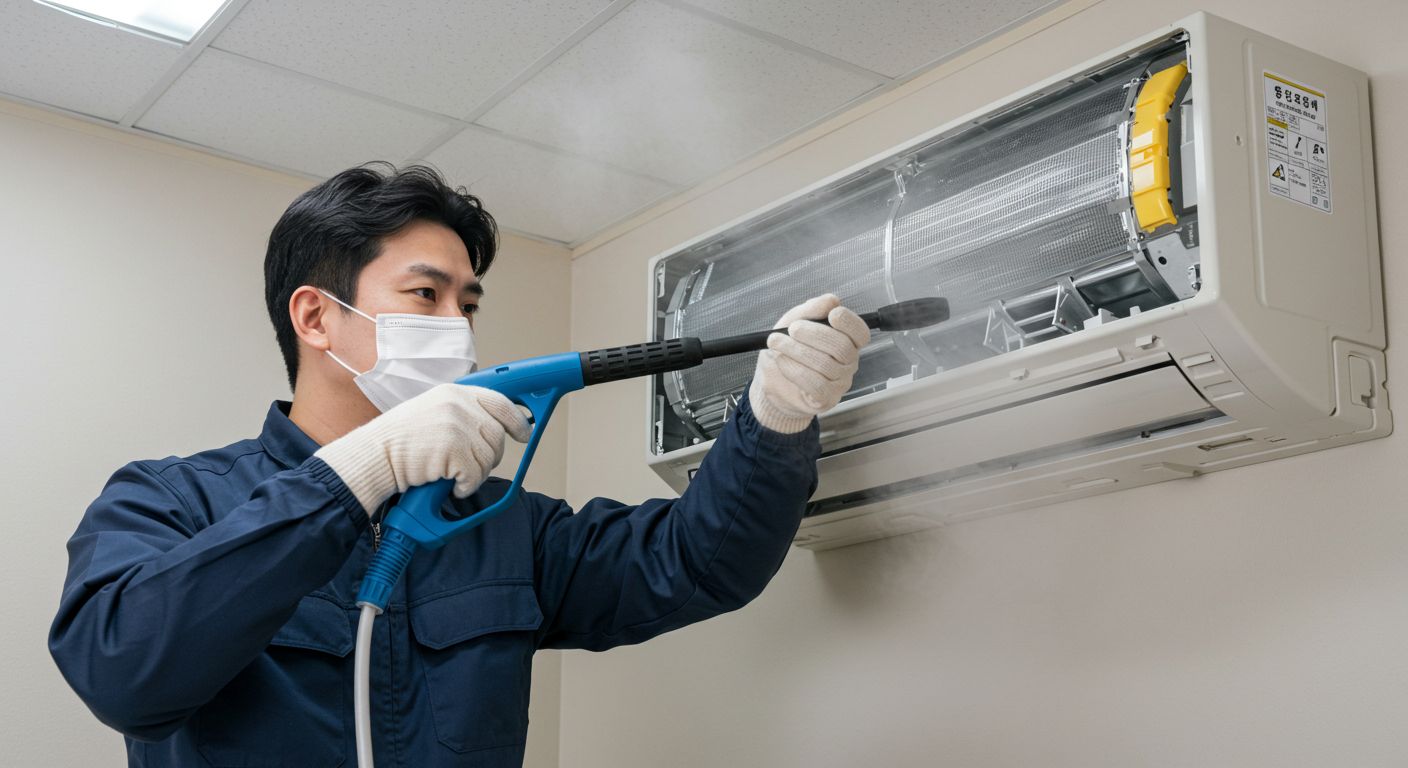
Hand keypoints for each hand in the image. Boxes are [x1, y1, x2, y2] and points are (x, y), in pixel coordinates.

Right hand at [314, 383, 531, 513]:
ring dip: (474, 474)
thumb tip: (491, 427)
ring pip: (489, 457)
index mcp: (454, 392)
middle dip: (490, 456)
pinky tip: (448, 485)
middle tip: (471, 468)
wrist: (373, 457)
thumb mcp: (431, 412)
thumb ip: (460, 413)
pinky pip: (476, 475)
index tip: (525, 432)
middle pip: (497, 435)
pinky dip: (465, 487)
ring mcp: (457, 425)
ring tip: (451, 476)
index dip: (516, 419)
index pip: (499, 400)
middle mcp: (458, 404)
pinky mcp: (454, 449)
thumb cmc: (398, 442)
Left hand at [747, 294, 870, 433]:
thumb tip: (831, 300)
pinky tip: (782, 360)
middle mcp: (848, 362)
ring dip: (796, 350)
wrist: (773, 380)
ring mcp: (839, 382)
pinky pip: (815, 384)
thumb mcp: (794, 321)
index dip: (850, 323)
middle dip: (814, 334)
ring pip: (825, 364)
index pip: (860, 333)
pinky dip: (795, 369)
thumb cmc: (788, 349)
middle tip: (792, 329)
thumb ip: (812, 310)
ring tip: (776, 343)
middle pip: (842, 346)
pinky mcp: (826, 399)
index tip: (832, 314)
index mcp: (846, 340)